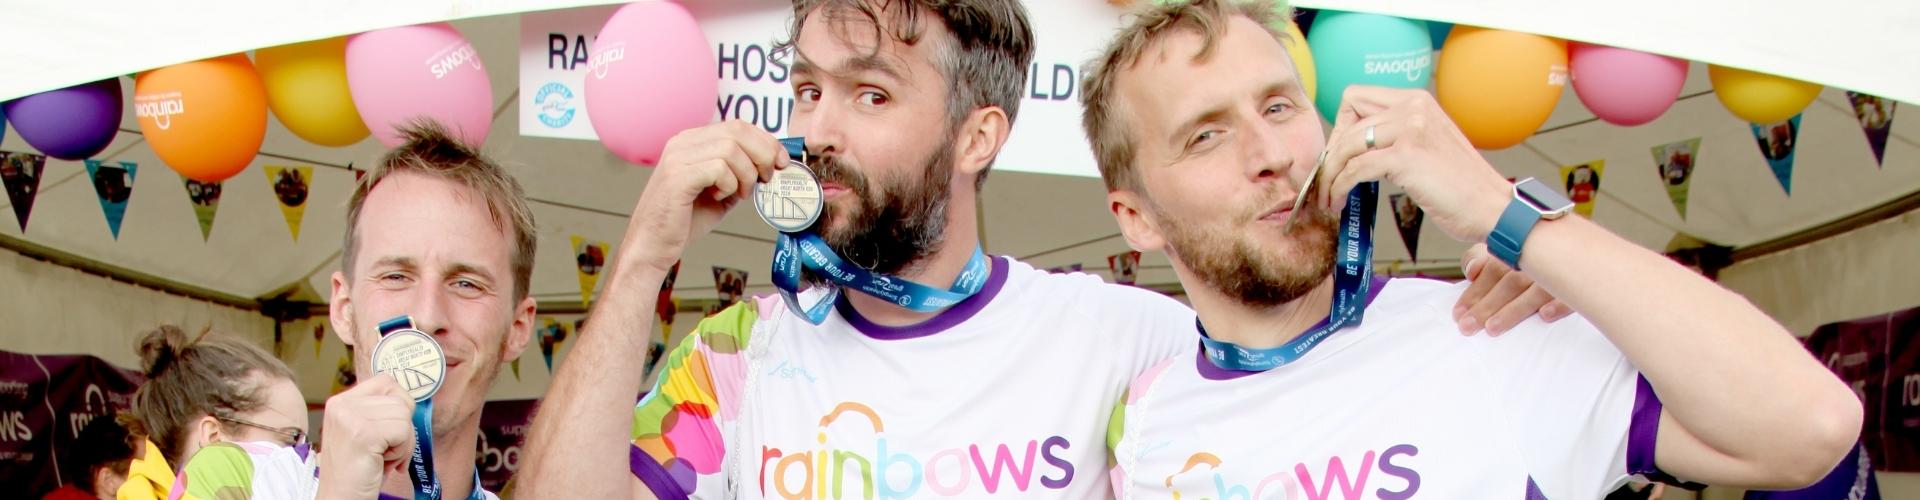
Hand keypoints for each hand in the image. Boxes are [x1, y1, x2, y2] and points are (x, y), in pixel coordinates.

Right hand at [316, 374, 416, 499]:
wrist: (341, 499)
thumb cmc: (358, 471)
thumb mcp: (365, 432)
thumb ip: (380, 412)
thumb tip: (410, 400)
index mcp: (340, 401)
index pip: (387, 382)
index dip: (400, 406)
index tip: (390, 432)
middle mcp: (341, 404)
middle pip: (400, 400)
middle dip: (403, 430)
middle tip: (384, 452)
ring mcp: (349, 417)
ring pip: (404, 416)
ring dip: (402, 443)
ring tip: (381, 458)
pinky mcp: (362, 433)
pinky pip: (404, 432)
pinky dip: (401, 452)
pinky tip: (382, 463)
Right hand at [618, 120, 784, 277]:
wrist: (653, 245)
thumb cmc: (683, 220)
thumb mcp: (720, 191)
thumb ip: (739, 174)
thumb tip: (769, 166)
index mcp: (692, 141)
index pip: (738, 126)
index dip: (766, 141)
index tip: (780, 161)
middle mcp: (683, 142)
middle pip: (738, 131)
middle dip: (763, 154)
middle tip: (765, 179)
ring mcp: (678, 157)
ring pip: (731, 149)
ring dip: (745, 175)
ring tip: (738, 194)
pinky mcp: (677, 177)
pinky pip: (718, 168)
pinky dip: (729, 184)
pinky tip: (719, 197)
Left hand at [1317, 86, 1511, 242]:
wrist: (1492, 208)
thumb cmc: (1461, 186)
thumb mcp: (1428, 144)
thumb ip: (1397, 135)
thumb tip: (1354, 146)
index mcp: (1417, 100)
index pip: (1356, 97)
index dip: (1341, 127)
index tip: (1340, 155)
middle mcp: (1413, 107)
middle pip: (1346, 120)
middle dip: (1331, 154)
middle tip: (1327, 179)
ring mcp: (1411, 129)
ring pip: (1346, 145)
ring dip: (1330, 174)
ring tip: (1327, 196)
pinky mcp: (1407, 156)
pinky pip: (1355, 168)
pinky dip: (1340, 187)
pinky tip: (1339, 201)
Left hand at [1453, 243, 1572, 334]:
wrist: (1582, 247)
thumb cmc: (1532, 254)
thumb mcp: (1502, 250)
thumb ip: (1480, 258)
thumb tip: (1471, 271)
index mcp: (1519, 250)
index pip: (1493, 271)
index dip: (1474, 292)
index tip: (1458, 313)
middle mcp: (1539, 260)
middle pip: (1510, 283)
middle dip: (1486, 306)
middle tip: (1467, 326)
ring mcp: (1562, 273)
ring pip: (1536, 290)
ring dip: (1514, 309)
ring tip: (1492, 328)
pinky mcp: (1584, 284)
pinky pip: (1573, 294)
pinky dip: (1559, 303)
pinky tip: (1545, 314)